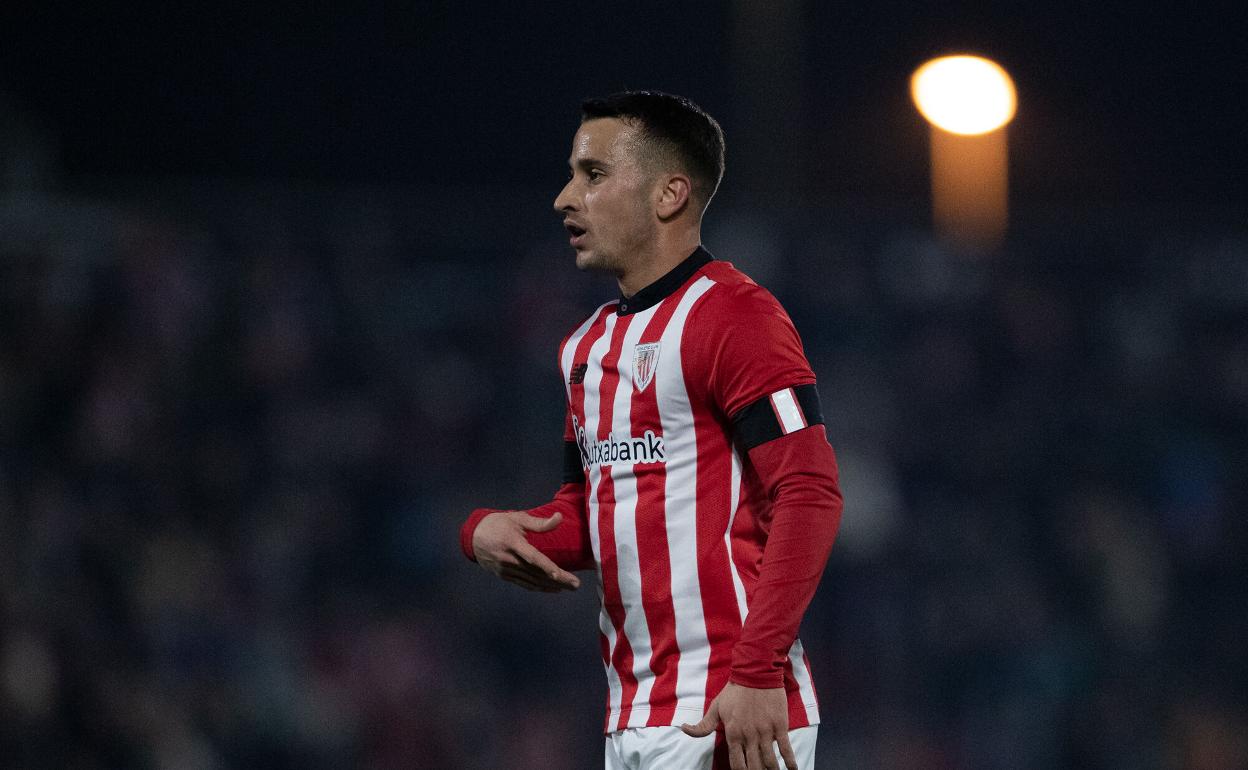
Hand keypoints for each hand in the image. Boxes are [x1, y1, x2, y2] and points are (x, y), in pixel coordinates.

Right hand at [471, 511, 580, 591]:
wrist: (473, 537)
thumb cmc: (498, 524)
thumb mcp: (517, 518)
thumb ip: (539, 522)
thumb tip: (559, 517)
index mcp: (512, 543)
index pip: (532, 558)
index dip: (546, 567)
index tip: (560, 575)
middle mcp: (509, 559)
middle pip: (536, 572)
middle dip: (558, 580)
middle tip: (576, 585)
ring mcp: (505, 570)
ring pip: (532, 581)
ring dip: (552, 586)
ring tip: (569, 587)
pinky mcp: (504, 576)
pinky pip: (524, 584)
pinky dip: (539, 588)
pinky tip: (553, 589)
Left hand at [680, 682, 796, 769]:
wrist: (755, 673)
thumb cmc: (734, 691)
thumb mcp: (715, 708)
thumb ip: (702, 725)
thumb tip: (683, 729)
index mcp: (733, 734)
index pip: (737, 764)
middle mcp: (749, 737)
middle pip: (754, 767)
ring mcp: (765, 732)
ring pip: (770, 762)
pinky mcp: (779, 726)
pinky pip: (786, 749)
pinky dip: (791, 762)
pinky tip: (792, 769)